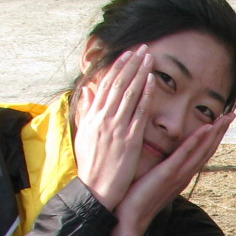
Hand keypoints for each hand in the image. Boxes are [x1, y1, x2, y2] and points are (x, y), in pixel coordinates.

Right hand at [73, 46, 153, 211]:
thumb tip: (87, 91)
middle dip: (131, 63)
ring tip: (149, 57)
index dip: (117, 67)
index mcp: (93, 116)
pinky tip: (152, 81)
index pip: (106, 85)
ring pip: (129, 94)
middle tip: (142, 47)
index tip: (127, 53)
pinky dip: (144, 95)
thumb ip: (87, 110)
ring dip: (140, 73)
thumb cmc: (91, 164)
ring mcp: (116, 128)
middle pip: (118, 84)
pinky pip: (138, 113)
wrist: (95, 189)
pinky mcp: (128, 139)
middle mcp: (103, 118)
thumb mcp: (83, 134)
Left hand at [109, 111, 235, 235]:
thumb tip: (164, 160)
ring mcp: (178, 175)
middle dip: (221, 131)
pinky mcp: (168, 174)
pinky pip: (184, 154)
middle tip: (232, 114)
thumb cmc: (138, 201)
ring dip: (215, 132)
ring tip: (224, 117)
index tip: (222, 121)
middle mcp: (185, 175)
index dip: (214, 137)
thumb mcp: (155, 181)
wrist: (131, 221)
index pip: (202, 153)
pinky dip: (196, 141)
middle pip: (208, 149)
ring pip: (202, 150)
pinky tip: (205, 128)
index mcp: (182, 175)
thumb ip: (164, 170)